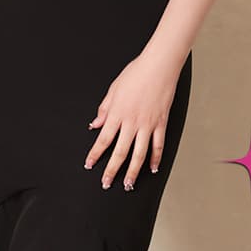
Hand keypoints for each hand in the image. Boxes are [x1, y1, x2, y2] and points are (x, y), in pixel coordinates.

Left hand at [83, 52, 179, 190]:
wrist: (159, 66)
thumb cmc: (136, 73)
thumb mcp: (114, 89)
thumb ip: (104, 109)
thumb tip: (95, 124)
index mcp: (117, 113)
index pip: (103, 139)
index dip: (95, 154)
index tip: (89, 164)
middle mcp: (131, 122)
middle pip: (120, 152)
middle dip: (112, 170)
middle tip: (106, 183)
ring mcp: (148, 124)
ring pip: (139, 154)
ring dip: (133, 171)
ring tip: (128, 184)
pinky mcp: (161, 123)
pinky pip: (158, 145)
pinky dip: (155, 159)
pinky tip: (152, 168)